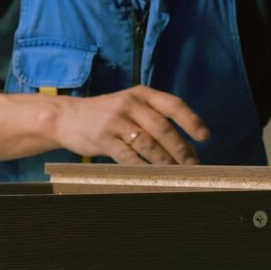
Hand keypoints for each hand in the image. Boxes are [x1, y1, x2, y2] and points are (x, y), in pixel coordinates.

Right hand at [52, 85, 209, 164]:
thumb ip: (152, 116)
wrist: (65, 117)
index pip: (173, 105)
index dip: (191, 121)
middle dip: (181, 149)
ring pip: (148, 144)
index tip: (205, 137)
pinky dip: (143, 168)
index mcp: (140, 94)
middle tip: (192, 165)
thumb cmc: (103, 114)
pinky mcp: (102, 139)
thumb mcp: (128, 104)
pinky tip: (152, 176)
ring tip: (176, 173)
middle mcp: (129, 104)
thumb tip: (185, 144)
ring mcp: (115, 121)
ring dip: (166, 162)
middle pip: (163, 128)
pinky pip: (129, 156)